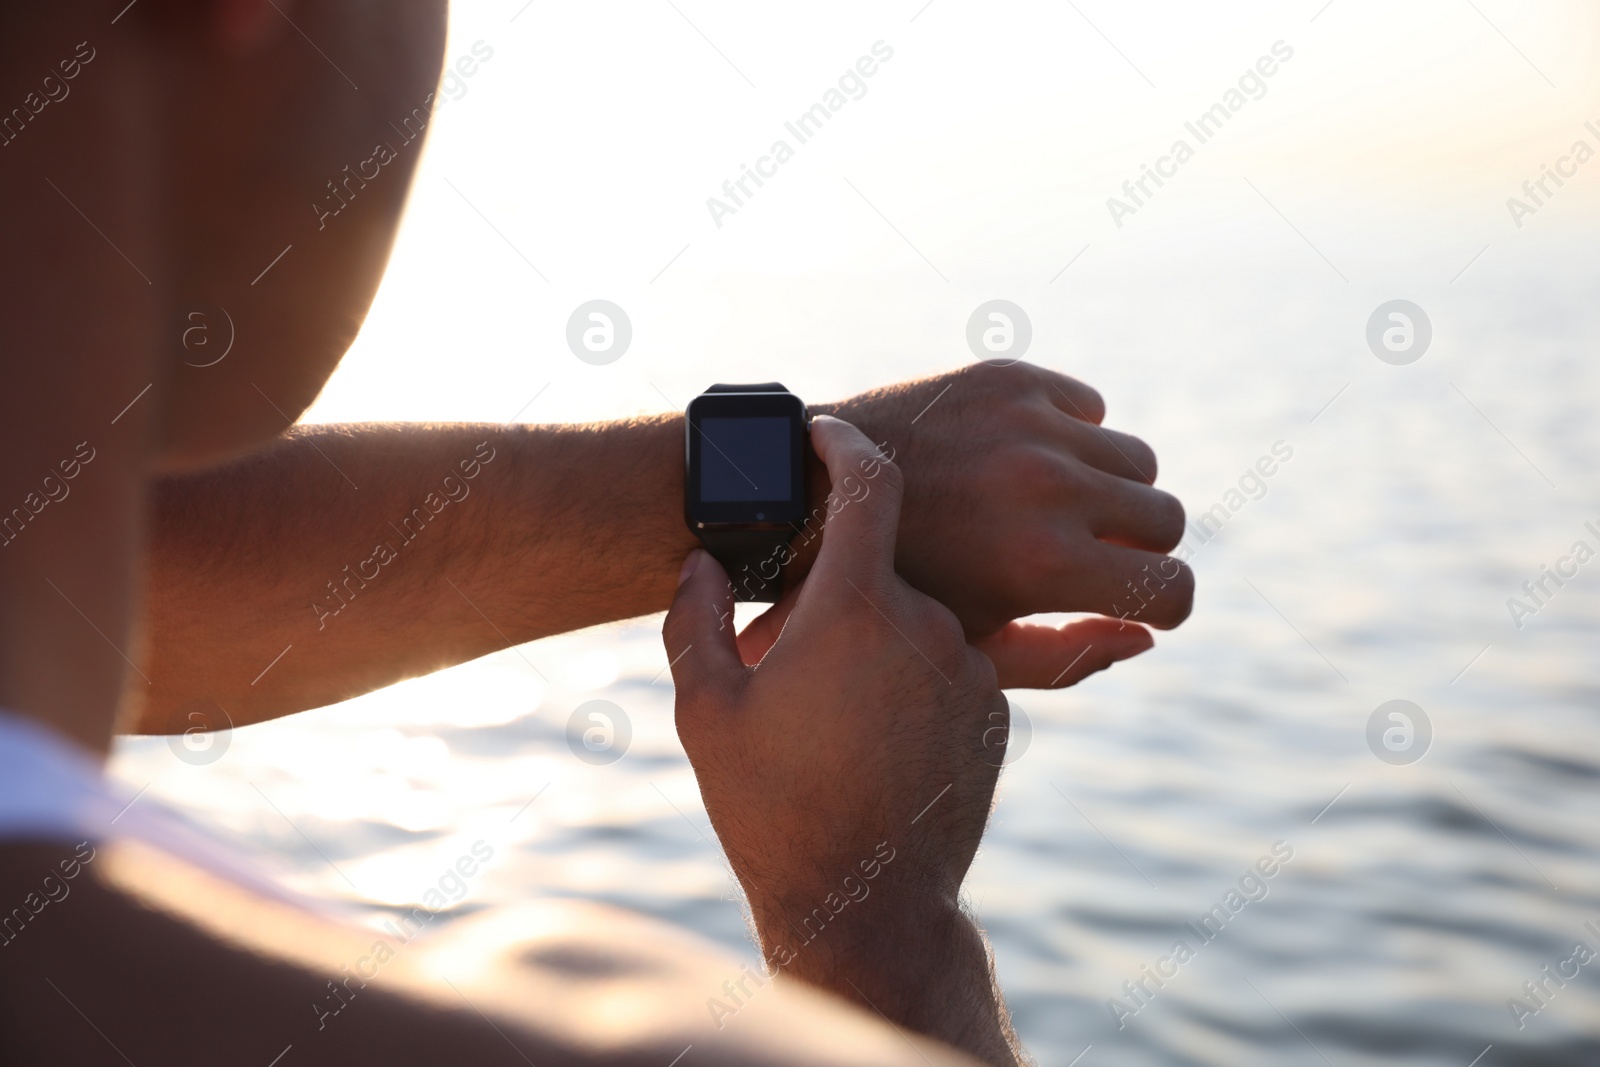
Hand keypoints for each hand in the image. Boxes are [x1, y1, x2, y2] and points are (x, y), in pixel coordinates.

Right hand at [664, 416, 1022, 1066]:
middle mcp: (930, 625)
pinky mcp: (995, 710)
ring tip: (826, 709)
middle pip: (884, 565)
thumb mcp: (707, 710)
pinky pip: (947, 664)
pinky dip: (910, 675)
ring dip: (874, 638)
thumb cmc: (771, 808)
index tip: (826, 432)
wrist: (865, 905)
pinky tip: (869, 735)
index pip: (868, 483)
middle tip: (787, 649)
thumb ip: (698, 619)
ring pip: (916, 618)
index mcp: (857, 609)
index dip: (844, 443)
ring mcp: (971, 669)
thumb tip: (702, 564)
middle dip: (836, 589)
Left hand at [802, 361, 1192, 688]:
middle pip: (1168, 518)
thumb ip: (1068, 655)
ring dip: (1110, 490)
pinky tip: (1021, 461)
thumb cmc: (890, 589)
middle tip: (1095, 556)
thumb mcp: (971, 646)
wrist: (808, 498)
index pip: (1173, 587)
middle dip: (1143, 547)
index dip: (1163, 604)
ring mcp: (1030, 424)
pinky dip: (1070, 436)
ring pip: (1138, 461)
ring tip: (1056, 510)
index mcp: (1043, 565)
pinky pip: (1089, 407)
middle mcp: (1048, 487)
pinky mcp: (1008, 379)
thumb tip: (1146, 636)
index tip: (1138, 601)